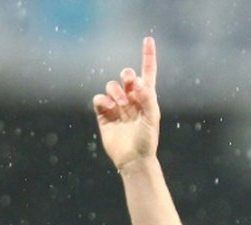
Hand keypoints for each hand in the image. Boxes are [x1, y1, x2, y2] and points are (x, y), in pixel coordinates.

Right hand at [93, 37, 159, 170]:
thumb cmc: (147, 140)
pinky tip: (109, 108)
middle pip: (127, 76)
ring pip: (112, 86)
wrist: (133, 159)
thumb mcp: (152, 118)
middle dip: (128, 75)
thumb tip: (140, 83)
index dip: (147, 56)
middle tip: (130, 82)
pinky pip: (99, 98)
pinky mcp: (104, 114)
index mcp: (147, 98)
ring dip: (116, 92)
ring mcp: (117, 106)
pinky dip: (102, 100)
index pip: (148, 73)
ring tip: (122, 105)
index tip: (148, 40)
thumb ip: (147, 99)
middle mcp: (132, 99)